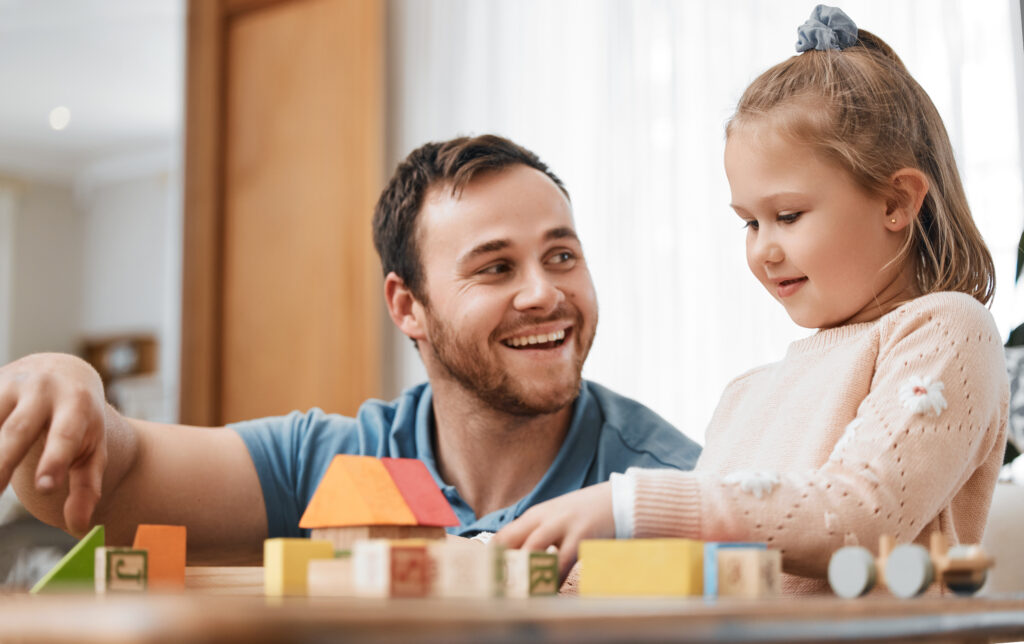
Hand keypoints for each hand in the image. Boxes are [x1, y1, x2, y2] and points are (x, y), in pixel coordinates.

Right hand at [0, 353, 107, 534]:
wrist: (61, 371)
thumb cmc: (80, 421)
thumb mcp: (93, 449)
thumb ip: (88, 488)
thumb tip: (79, 527)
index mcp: (77, 405)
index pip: (65, 436)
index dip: (54, 460)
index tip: (45, 487)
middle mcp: (43, 390)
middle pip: (18, 430)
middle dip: (2, 462)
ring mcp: (10, 385)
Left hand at [493, 481, 614, 578]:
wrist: (614, 501)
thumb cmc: (579, 514)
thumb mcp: (552, 518)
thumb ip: (533, 535)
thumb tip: (511, 560)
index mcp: (534, 515)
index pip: (504, 535)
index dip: (491, 556)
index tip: (485, 575)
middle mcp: (544, 518)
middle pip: (513, 540)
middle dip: (501, 563)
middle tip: (495, 585)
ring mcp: (562, 525)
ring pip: (535, 550)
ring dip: (524, 571)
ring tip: (517, 591)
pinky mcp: (580, 536)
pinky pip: (563, 561)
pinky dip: (554, 578)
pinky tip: (549, 590)